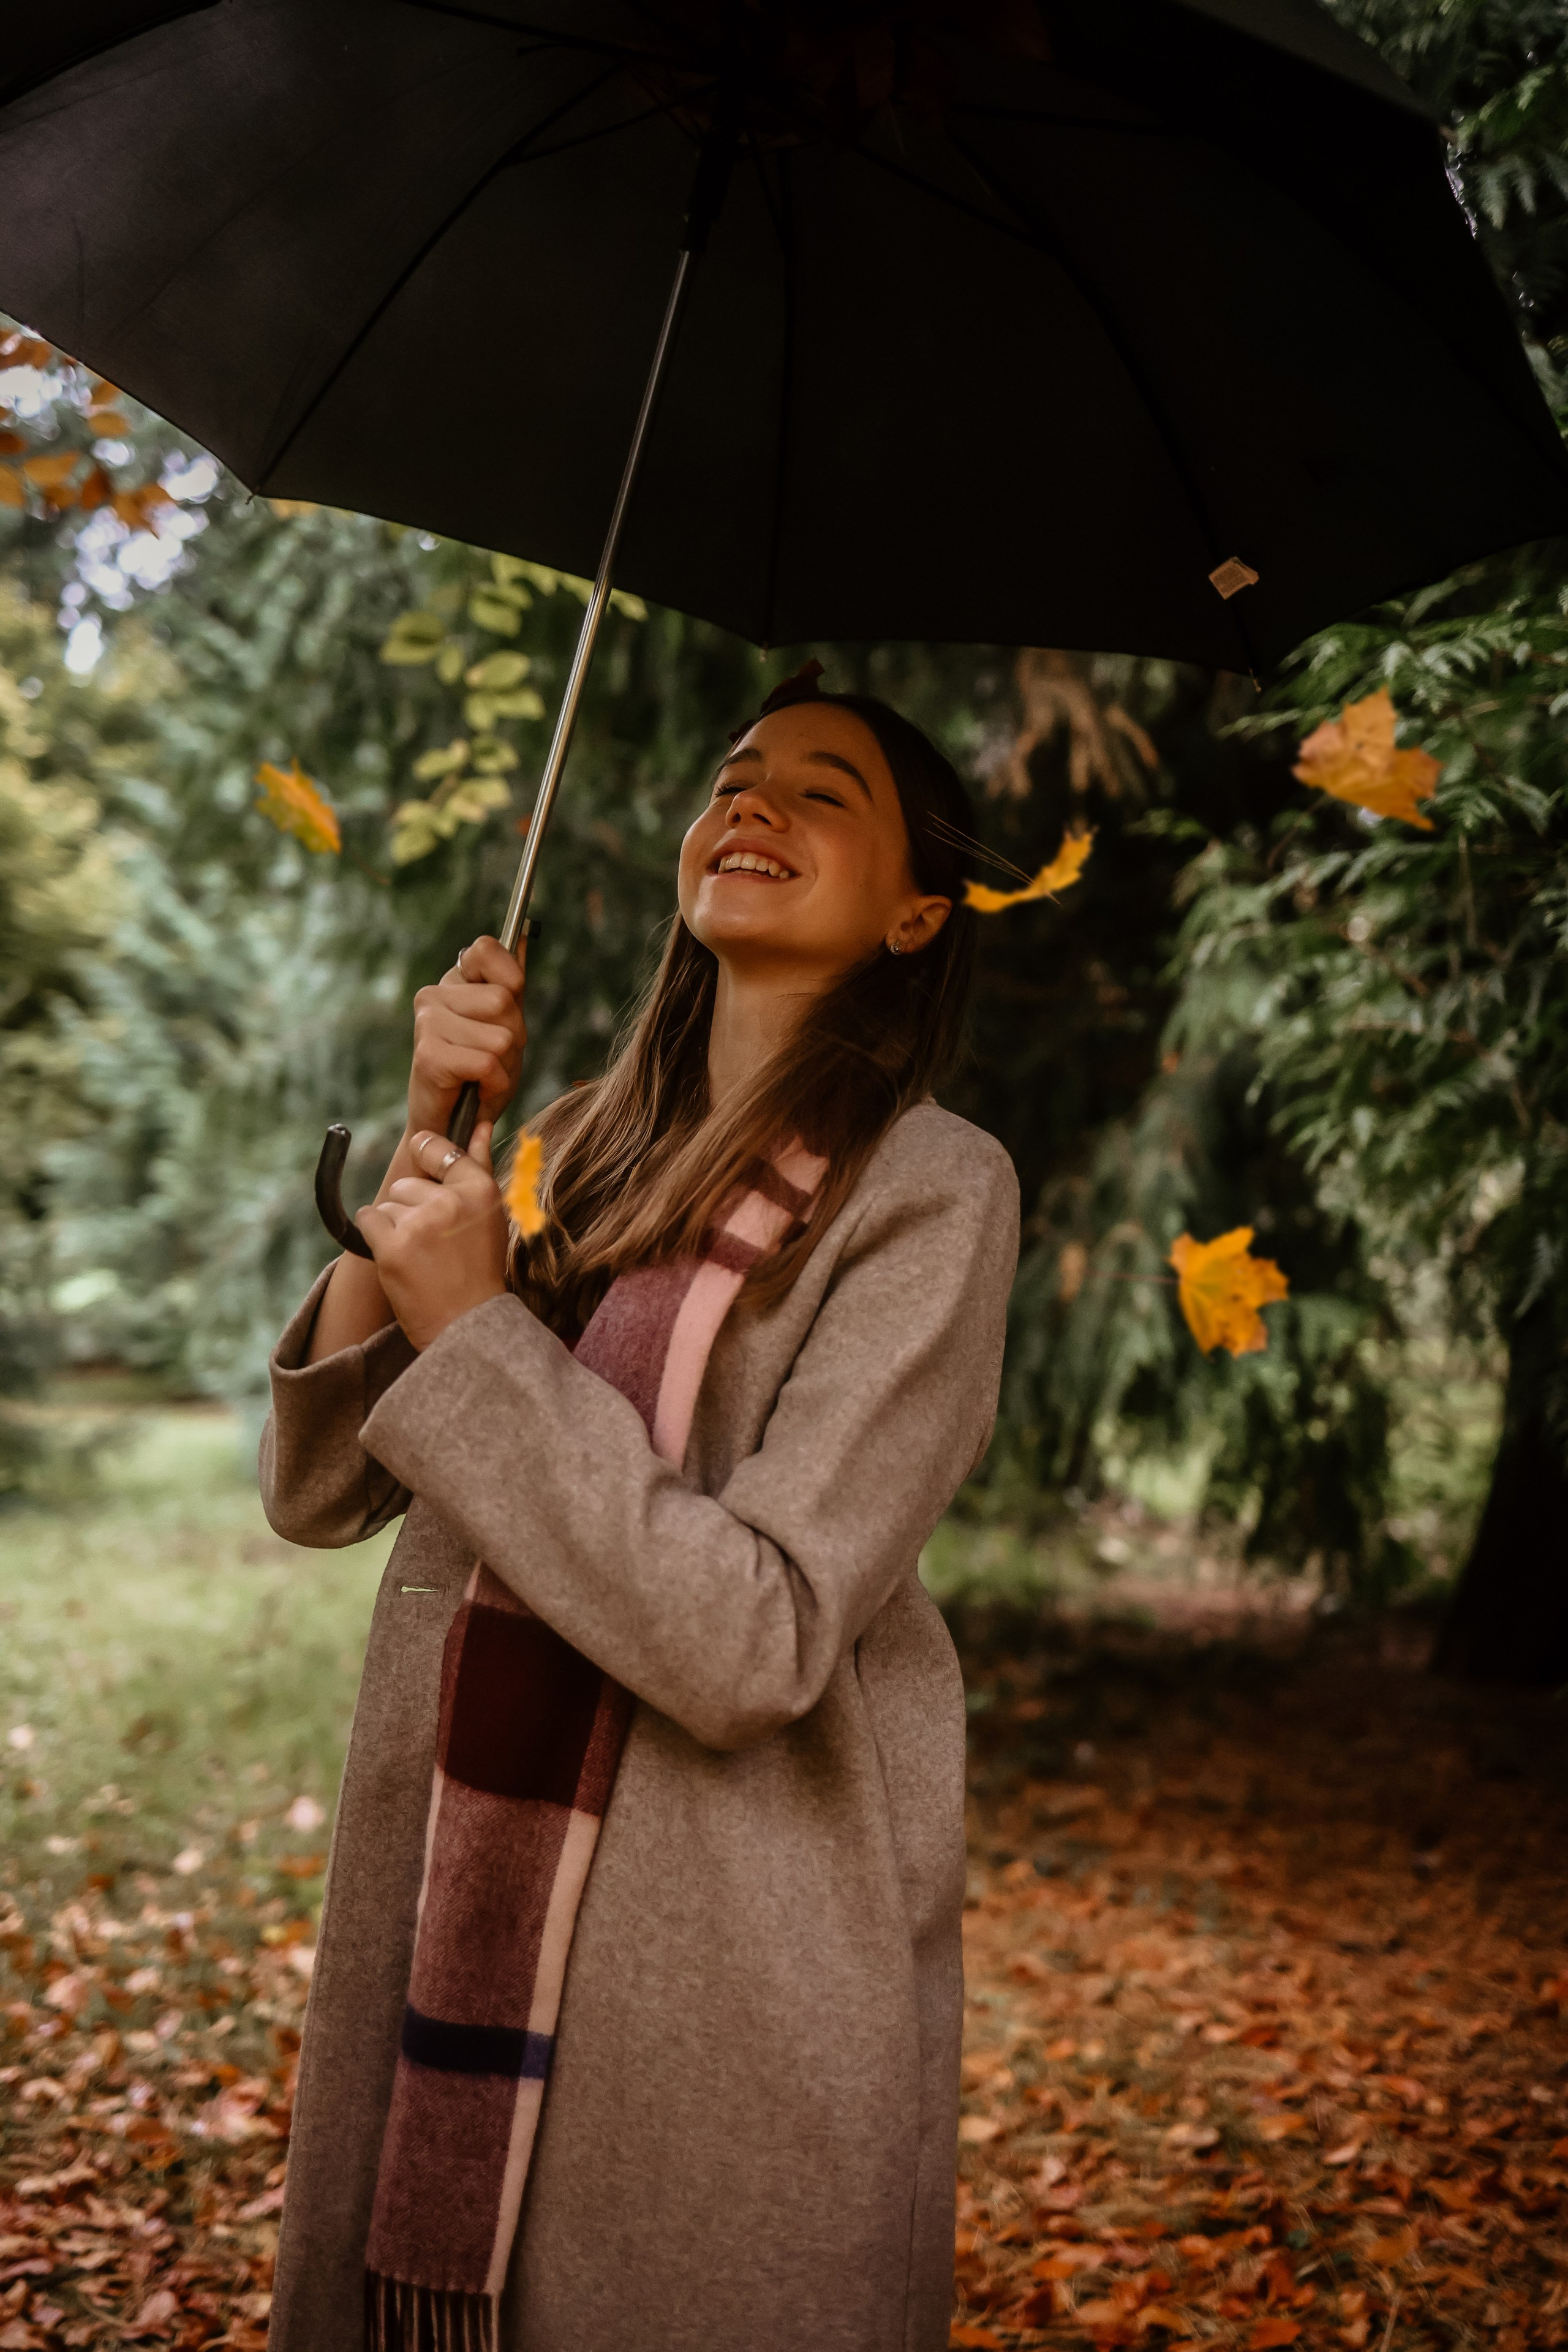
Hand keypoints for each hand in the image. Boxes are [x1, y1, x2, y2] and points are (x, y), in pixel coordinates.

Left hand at [356, 1124, 508, 1351]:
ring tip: (420, 1255)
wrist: (467, 1324)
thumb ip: (479, 1166)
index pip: (439, 1150)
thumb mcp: (490, 1215)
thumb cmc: (478, 1270)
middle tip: (434, 1243)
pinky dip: (375, 1236)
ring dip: (394, 1226)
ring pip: (387, 1202)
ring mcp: (421, 1223)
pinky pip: (368, 1219)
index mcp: (481, 1190)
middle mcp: (452, 1201)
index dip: (429, 1164)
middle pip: (407, 1182)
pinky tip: (397, 1256)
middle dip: (412, 1208)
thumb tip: (480, 1124)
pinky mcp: (393, 1245)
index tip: (432, 1185)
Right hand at [407, 934, 526, 1140]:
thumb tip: (523, 934)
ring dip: (505, 1065)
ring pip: (501, 1036)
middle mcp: (433, 995)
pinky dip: (494, 1085)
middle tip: (494, 1058)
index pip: (486, 947)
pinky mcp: (428, 1056)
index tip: (504, 1011)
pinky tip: (477, 1091)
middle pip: (505, 1000)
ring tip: (484, 1077)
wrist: (449, 1128)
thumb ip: (512, 983)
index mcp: (452, 982)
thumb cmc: (479, 1077)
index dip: (511, 981)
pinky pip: (488, 1063)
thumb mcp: (505, 1025)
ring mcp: (427, 1024)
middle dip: (514, 1036)